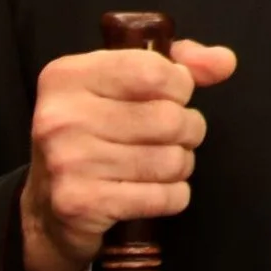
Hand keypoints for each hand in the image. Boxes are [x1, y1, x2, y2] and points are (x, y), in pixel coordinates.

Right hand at [20, 40, 236, 270]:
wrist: (47, 208)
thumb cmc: (97, 134)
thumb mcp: (125, 84)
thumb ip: (180, 63)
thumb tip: (224, 61)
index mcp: (68, 76)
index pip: (155, 71)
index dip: (180, 86)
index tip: (172, 97)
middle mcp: (61, 117)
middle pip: (170, 119)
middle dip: (187, 130)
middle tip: (172, 137)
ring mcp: (68, 162)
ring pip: (172, 160)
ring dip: (180, 164)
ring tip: (160, 163)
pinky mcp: (81, 204)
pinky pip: (164, 197)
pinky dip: (173, 196)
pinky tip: (153, 191)